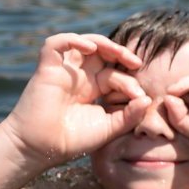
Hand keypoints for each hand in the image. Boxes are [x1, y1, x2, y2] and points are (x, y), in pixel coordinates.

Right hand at [2, 33, 148, 165]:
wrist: (40, 148)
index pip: (115, 75)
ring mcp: (64, 72)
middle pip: (101, 53)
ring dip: (102, 42)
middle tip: (136, 63)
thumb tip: (147, 99)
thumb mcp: (109, 128)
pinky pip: (55, 44)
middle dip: (120, 53)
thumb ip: (129, 115)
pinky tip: (89, 48)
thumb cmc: (73, 140)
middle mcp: (80, 77)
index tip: (140, 97)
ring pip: (82, 43)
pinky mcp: (47, 69)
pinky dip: (72, 39)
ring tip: (118, 51)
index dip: (130, 81)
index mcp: (93, 89)